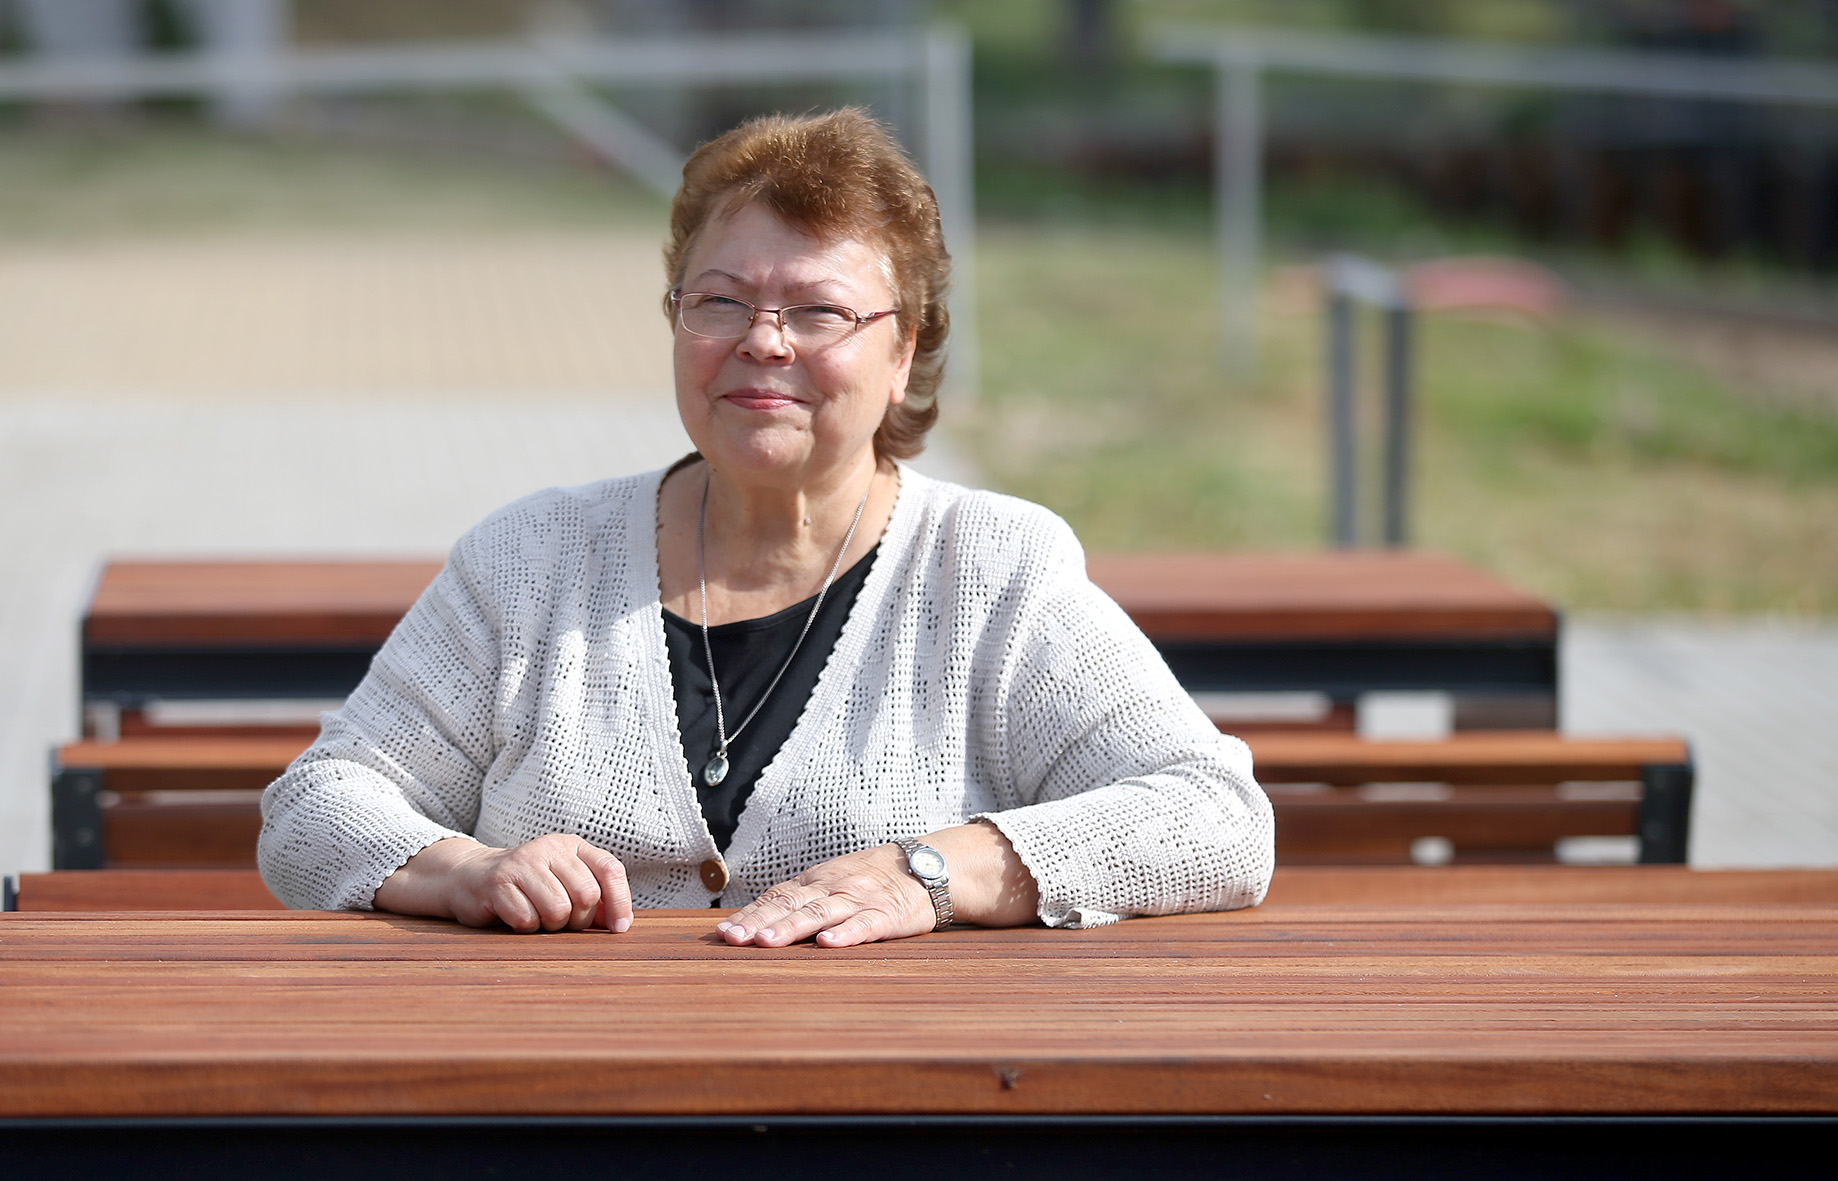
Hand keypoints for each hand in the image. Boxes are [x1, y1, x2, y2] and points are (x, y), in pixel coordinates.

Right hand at [373, 834, 632, 933]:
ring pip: (558, 911)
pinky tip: (514, 917)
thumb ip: (593, 899)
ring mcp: (522, 862)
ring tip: (535, 916)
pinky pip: (527, 920)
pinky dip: (524, 928)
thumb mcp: (562, 883)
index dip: (620, 903)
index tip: (619, 930)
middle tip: (558, 920)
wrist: (468, 876)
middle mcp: (549, 847)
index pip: (610, 870)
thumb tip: (619, 924)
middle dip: (577, 920)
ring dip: (549, 926)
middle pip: (586, 896)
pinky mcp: (497, 882)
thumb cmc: (527, 888)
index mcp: (572, 845)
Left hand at [715, 821, 1041, 947]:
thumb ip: (801, 898)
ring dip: (791, 927)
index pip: (777, 896)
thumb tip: (755, 921)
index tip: (723, 932)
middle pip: (791, 905)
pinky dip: (846, 933)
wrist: (928, 866)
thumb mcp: (834, 881)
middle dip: (759, 923)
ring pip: (820, 913)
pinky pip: (864, 924)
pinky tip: (827, 944)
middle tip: (732, 939)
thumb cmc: (874, 879)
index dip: (750, 914)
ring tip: (766, 941)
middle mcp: (833, 886)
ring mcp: (860, 899)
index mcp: (817, 880)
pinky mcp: (887, 914)